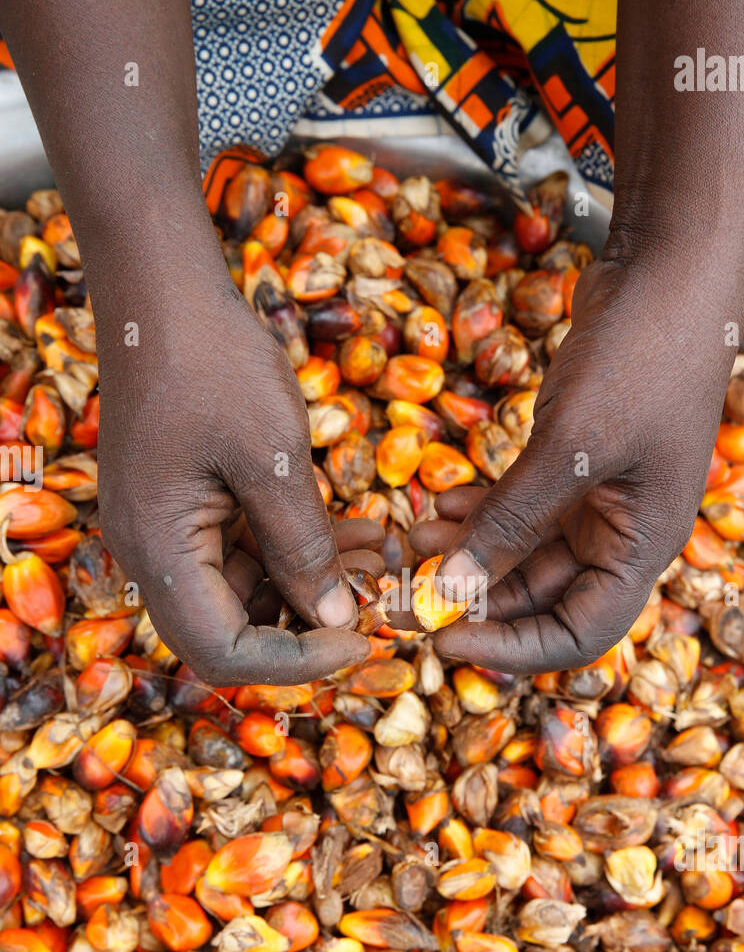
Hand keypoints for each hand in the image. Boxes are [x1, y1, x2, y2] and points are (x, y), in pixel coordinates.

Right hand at [96, 259, 373, 683]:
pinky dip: (301, 549)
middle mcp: (153, 554)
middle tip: (378, 600)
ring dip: (315, 584)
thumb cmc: (212, 361)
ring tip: (382, 557)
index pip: (223, 652)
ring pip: (248, 594)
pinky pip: (248, 552)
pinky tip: (361, 532)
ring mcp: (170, 531)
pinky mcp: (190, 507)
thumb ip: (302, 547)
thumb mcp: (273, 458)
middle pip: (232, 633)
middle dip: (310, 625)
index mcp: (159, 551)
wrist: (163, 289)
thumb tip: (335, 619)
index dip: (296, 662)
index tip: (361, 641)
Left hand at [418, 257, 739, 672]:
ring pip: (523, 552)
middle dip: (474, 598)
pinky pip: (520, 507)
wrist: (673, 267)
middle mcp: (623, 534)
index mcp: (643, 548)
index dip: (511, 649)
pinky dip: (480, 511)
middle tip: (403, 593)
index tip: (444, 642)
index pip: (579, 635)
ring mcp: (600, 497)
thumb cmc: (643, 357)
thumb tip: (449, 592)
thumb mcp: (571, 447)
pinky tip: (437, 503)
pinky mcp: (575, 461)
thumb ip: (512, 524)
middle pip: (542, 598)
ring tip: (408, 540)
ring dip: (467, 552)